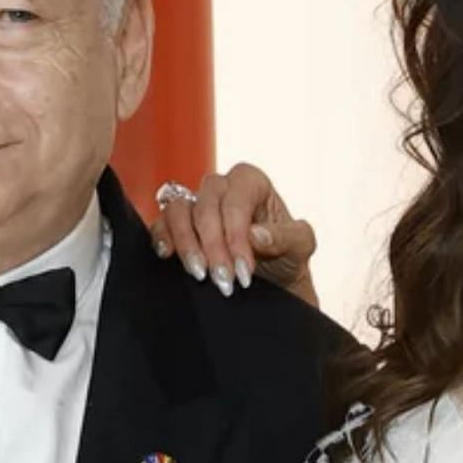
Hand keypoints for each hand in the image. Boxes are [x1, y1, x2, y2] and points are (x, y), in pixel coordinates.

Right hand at [152, 165, 318, 304]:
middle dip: (213, 247)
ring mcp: (198, 204)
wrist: (275, 280)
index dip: (236, 236)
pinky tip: (169, 255)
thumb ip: (286, 237)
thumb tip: (257, 235)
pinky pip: (162, 223)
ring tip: (199, 274)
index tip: (243, 270)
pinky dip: (162, 237)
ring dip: (187, 244)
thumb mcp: (300, 247)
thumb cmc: (288, 256)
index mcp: (251, 182)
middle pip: (206, 206)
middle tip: (223, 280)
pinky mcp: (179, 224)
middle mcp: (222, 188)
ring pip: (179, 211)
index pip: (236, 201)